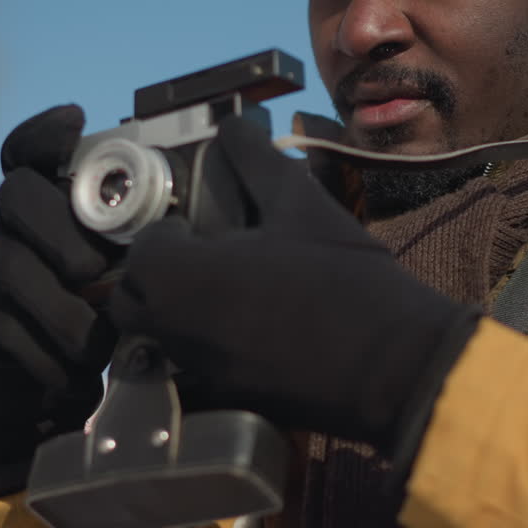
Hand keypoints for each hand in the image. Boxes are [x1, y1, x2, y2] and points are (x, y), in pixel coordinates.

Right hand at [0, 105, 119, 464]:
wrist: (36, 397)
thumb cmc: (93, 325)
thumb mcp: (116, 285)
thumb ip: (133, 255)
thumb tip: (185, 246)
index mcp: (50, 208)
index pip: (31, 151)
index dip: (46, 131)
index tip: (76, 119)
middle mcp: (8, 227)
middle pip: (15, 193)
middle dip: (61, 229)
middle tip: (95, 270)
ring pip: (8, 265)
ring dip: (63, 308)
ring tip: (98, 342)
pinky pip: (3, 328)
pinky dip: (48, 356)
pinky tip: (75, 376)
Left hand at [109, 120, 478, 455]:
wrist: (394, 362)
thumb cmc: (345, 276)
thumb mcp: (301, 205)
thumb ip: (256, 162)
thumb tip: (233, 125)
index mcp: (185, 279)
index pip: (143, 251)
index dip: (166, 234)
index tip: (195, 226)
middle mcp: (177, 331)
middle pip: (133, 303)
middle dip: (154, 278)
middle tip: (199, 259)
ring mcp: (200, 372)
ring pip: (160, 340)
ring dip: (175, 314)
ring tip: (223, 294)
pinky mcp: (227, 401)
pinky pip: (192, 373)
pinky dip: (202, 353)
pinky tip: (245, 336)